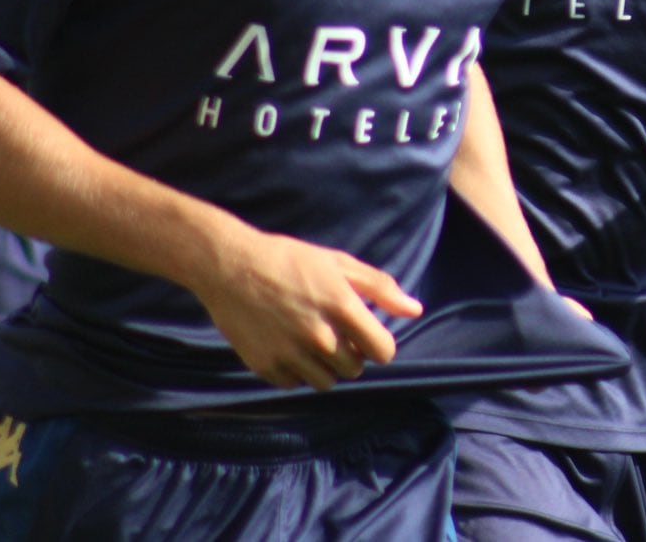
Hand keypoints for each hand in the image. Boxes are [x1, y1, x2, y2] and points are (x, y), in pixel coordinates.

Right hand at [194, 228, 422, 391]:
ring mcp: (291, 354)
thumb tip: (415, 310)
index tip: (367, 336)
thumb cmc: (289, 260)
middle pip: (355, 369)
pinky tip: (288, 346)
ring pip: (327, 383)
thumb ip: (380, 288)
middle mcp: (319, 336)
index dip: (379, 345)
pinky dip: (296, 372)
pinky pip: (295, 384)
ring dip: (325, 367)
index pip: (383, 351)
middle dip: (351, 354)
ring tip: (311, 341)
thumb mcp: (338, 263)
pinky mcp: (266, 366)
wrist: (230, 266)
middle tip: (333, 332)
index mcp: (342, 307)